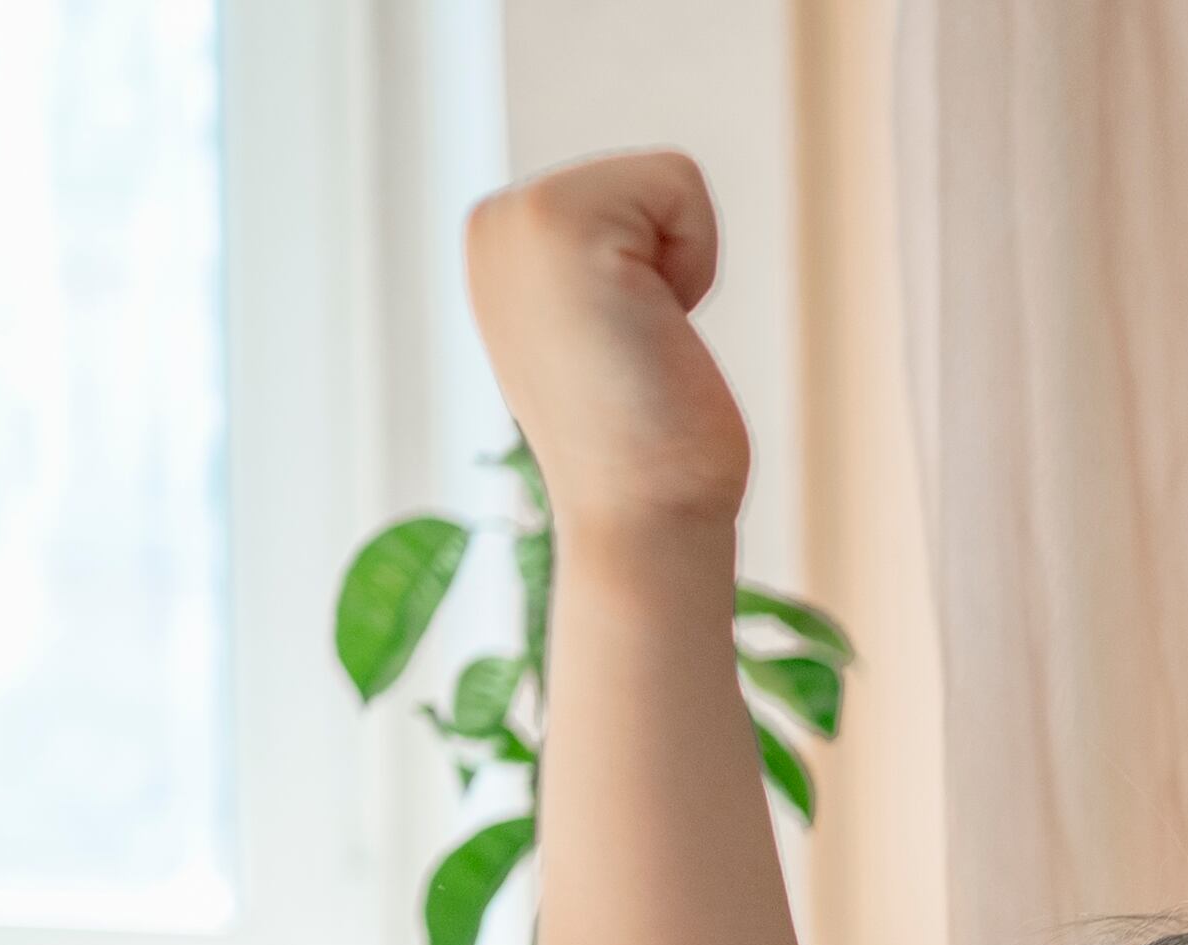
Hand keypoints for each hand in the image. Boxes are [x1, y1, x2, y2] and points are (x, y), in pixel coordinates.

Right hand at [464, 152, 749, 546]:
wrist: (640, 521)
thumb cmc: (654, 452)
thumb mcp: (612, 338)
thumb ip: (605, 281)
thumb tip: (626, 278)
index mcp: (501, 250)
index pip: (632, 197)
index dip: (662, 274)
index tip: (629, 348)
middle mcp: (493, 224)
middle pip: (648, 180)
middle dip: (673, 265)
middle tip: (638, 352)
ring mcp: (513, 219)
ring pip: (665, 180)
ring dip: (683, 268)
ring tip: (639, 345)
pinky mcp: (556, 222)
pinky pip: (679, 182)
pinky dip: (695, 260)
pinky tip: (653, 330)